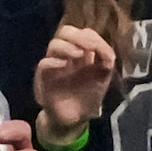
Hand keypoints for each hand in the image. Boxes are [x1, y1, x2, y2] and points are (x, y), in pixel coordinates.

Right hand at [33, 23, 118, 141]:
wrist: (75, 118)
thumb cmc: (88, 96)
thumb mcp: (103, 78)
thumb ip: (106, 63)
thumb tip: (108, 51)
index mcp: (82, 52)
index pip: (84, 33)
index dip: (94, 38)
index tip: (104, 50)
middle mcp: (67, 55)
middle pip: (66, 32)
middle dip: (78, 36)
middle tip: (89, 47)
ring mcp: (55, 65)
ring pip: (54, 44)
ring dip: (68, 46)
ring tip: (79, 54)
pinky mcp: (44, 79)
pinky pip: (43, 64)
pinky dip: (53, 61)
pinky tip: (64, 65)